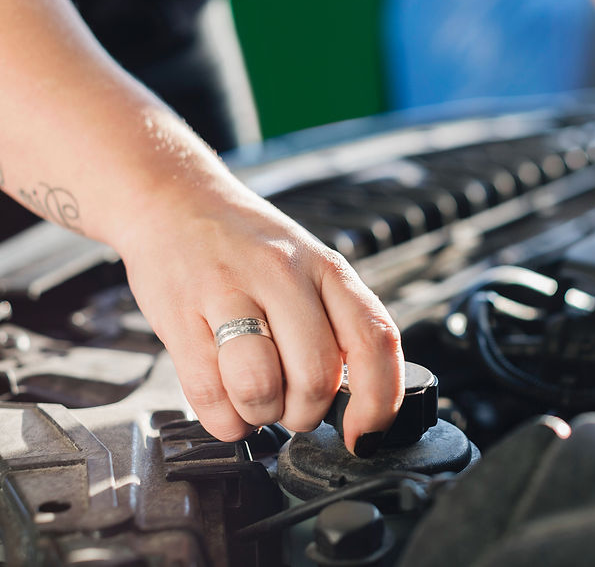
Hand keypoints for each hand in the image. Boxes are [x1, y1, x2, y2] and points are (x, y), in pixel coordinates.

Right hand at [118, 187, 403, 456]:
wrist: (174, 200)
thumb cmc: (249, 246)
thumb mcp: (311, 268)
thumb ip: (338, 323)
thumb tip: (360, 400)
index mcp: (327, 268)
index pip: (374, 339)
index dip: (379, 401)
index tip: (367, 434)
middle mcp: (282, 275)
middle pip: (316, 377)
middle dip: (306, 413)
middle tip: (293, 405)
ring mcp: (227, 292)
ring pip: (261, 388)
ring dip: (261, 414)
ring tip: (256, 397)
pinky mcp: (178, 316)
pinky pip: (208, 395)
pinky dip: (223, 418)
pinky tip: (225, 399)